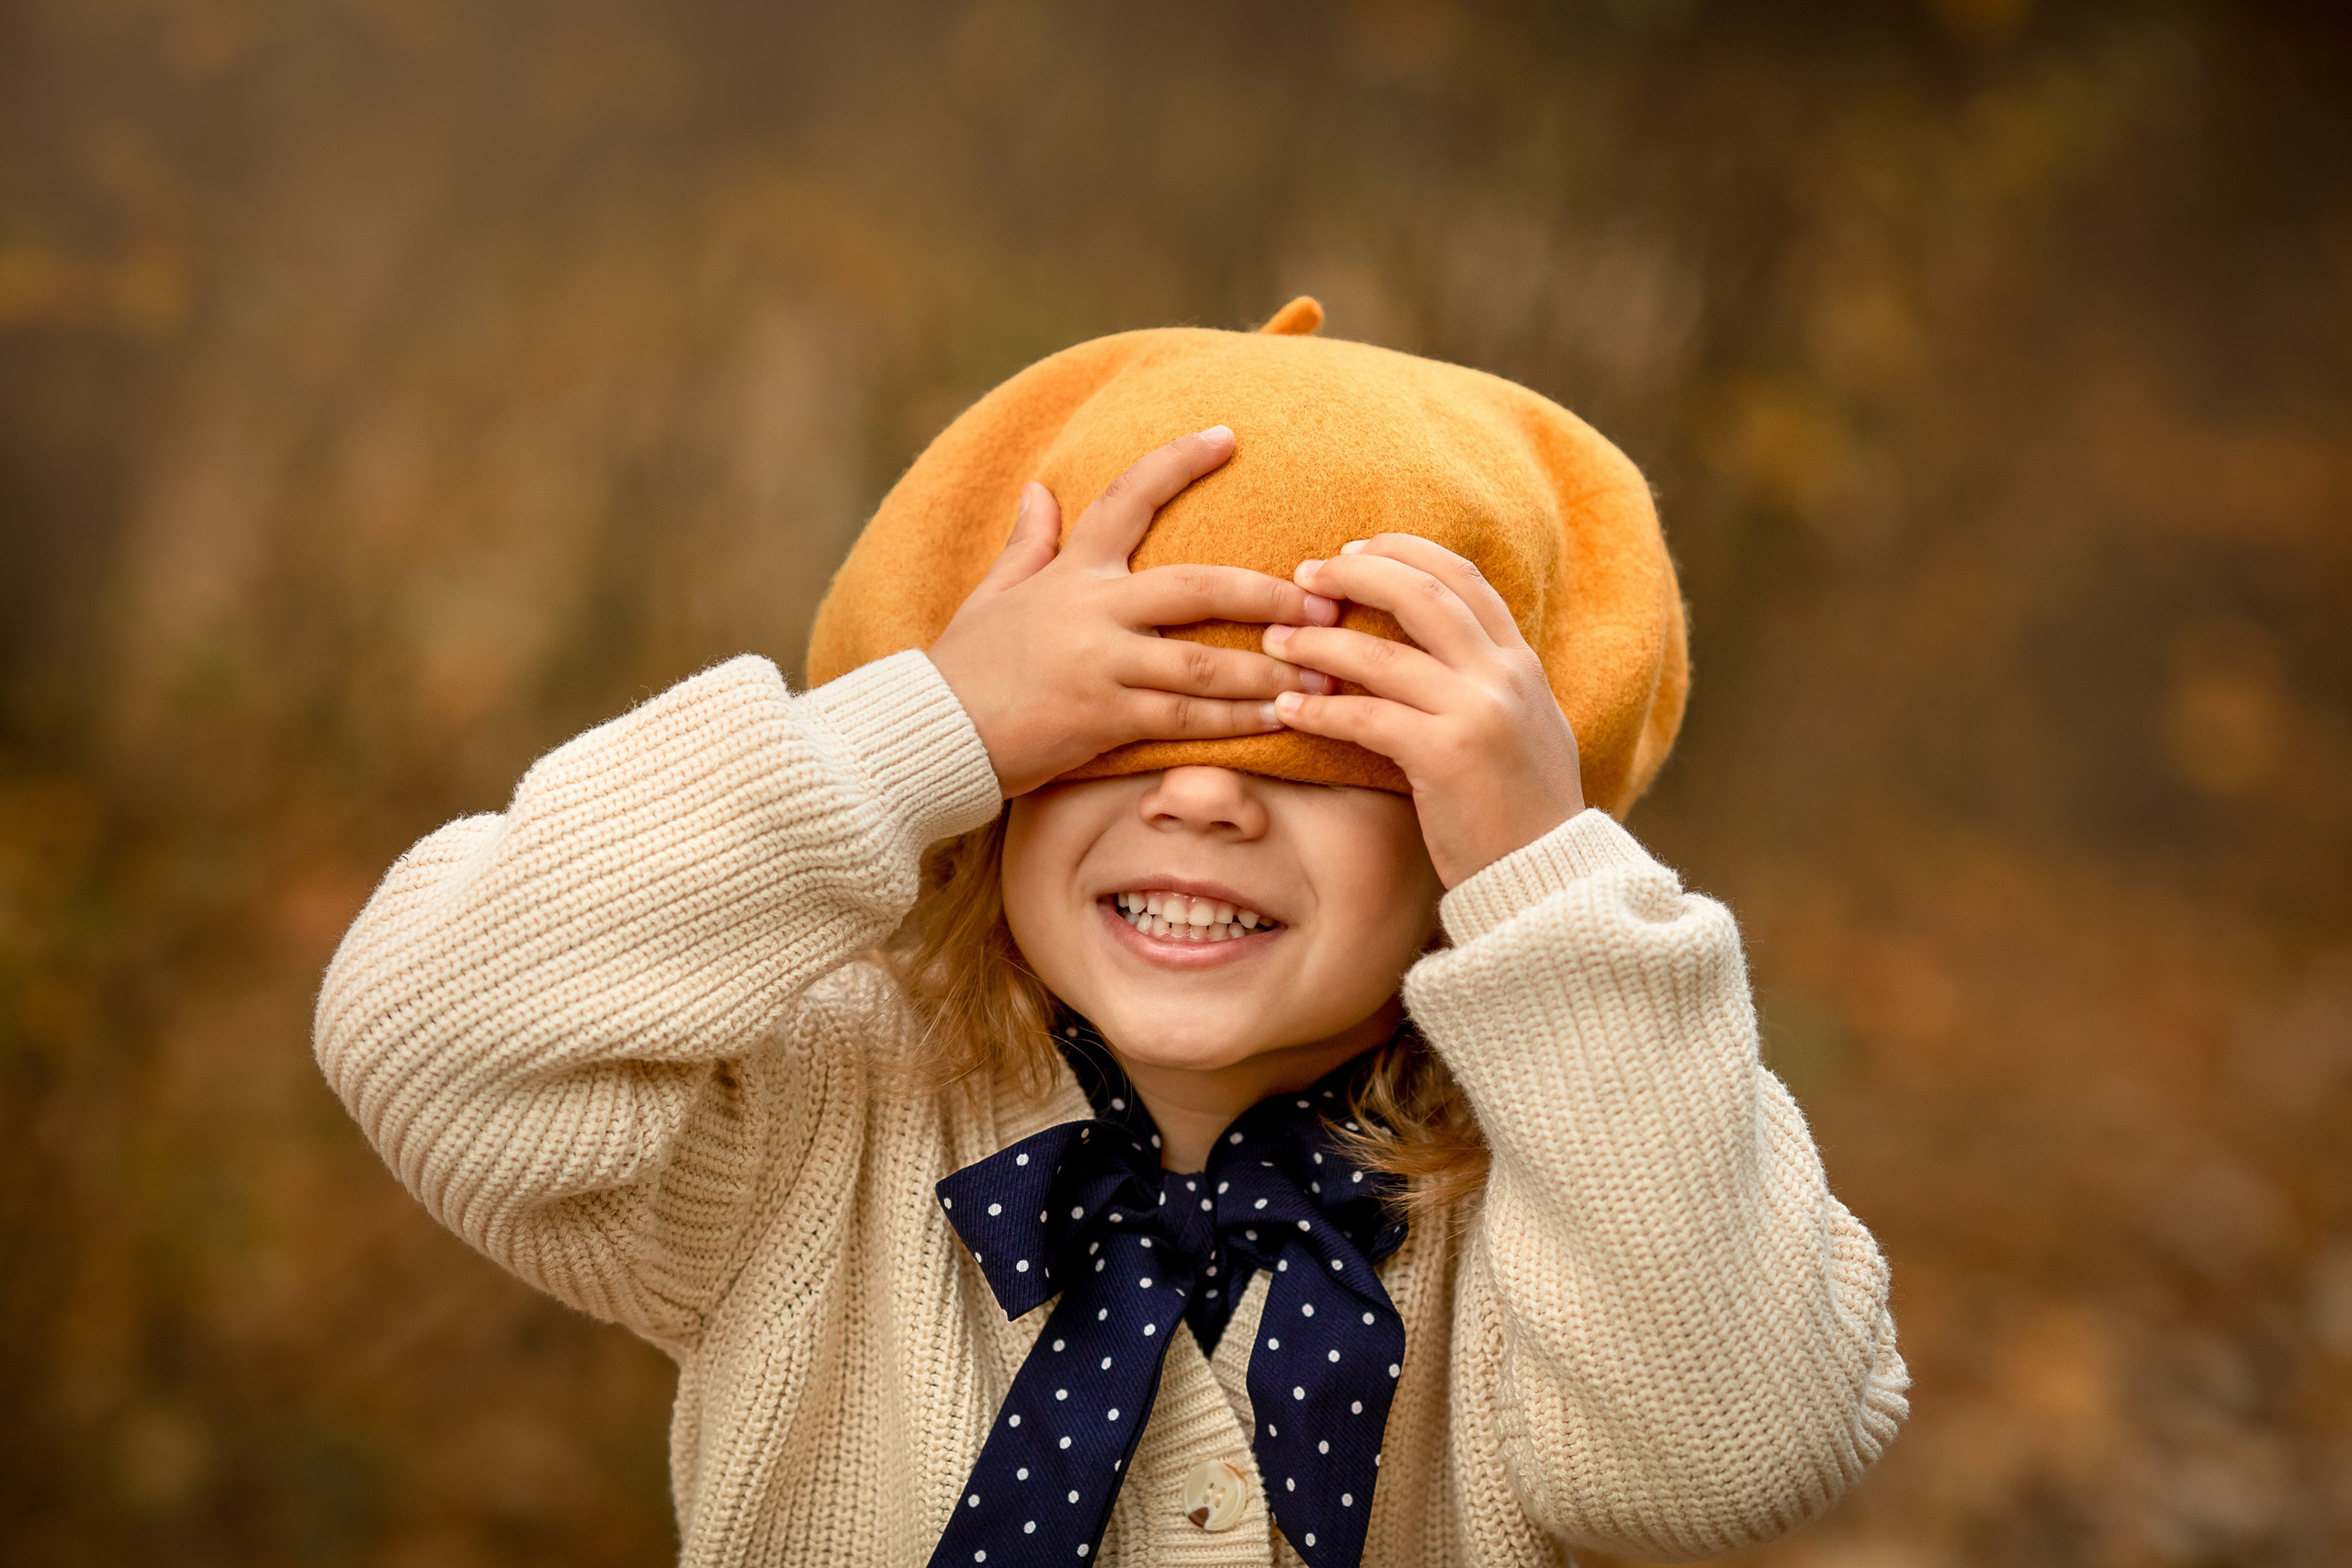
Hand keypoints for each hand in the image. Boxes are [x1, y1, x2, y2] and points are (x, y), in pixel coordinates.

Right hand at [928, 426, 1340, 796]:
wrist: (927, 734)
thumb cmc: (962, 668)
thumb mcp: (990, 595)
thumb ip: (1026, 544)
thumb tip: (1038, 488)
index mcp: (1070, 572)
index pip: (1124, 498)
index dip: (1176, 462)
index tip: (1228, 435)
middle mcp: (1090, 609)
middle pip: (1199, 587)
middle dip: (1269, 593)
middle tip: (1325, 598)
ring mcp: (1099, 664)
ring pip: (1205, 663)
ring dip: (1271, 669)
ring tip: (1325, 672)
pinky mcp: (1102, 718)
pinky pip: (1184, 719)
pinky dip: (1236, 720)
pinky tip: (1278, 720)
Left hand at [1263, 535, 1585, 888]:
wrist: (1548, 879)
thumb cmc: (1520, 810)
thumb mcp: (1521, 727)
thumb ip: (1484, 681)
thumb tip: (1432, 647)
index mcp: (1520, 663)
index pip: (1464, 579)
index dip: (1405, 553)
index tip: (1355, 550)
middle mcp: (1504, 676)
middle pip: (1423, 595)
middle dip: (1357, 575)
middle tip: (1303, 577)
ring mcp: (1479, 714)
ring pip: (1385, 656)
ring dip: (1320, 644)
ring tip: (1275, 642)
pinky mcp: (1448, 758)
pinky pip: (1368, 719)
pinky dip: (1321, 710)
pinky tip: (1287, 709)